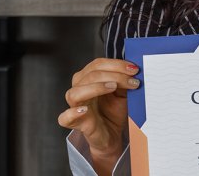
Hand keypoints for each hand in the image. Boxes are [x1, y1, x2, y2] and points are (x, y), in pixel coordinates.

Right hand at [57, 58, 141, 174]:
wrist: (112, 134)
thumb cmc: (113, 112)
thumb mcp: (122, 93)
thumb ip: (124, 81)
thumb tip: (132, 70)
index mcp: (88, 79)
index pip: (98, 65)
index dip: (116, 64)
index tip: (134, 69)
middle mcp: (79, 89)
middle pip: (90, 75)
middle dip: (114, 74)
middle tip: (132, 80)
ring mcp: (75, 106)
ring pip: (76, 92)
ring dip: (95, 87)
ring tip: (113, 87)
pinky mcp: (75, 123)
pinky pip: (65, 117)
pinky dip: (73, 113)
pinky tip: (84, 110)